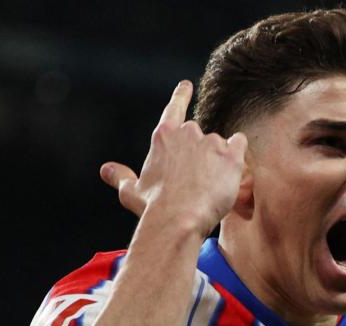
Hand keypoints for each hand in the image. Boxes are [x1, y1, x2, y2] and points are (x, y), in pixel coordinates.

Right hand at [97, 81, 247, 233]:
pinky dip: (237, 156)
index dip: (181, 95)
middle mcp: (188, 132)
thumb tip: (106, 170)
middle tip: (196, 181)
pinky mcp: (231, 155)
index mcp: (164, 136)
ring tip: (209, 187)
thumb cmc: (153, 208)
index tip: (187, 85)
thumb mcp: (132, 192)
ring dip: (218, 160)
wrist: (179, 219)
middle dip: (200, 154)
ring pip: (220, 144)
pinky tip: (230, 173)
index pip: (174, 108)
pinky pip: (239, 145)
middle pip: (199, 136)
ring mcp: (211, 141)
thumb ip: (121, 177)